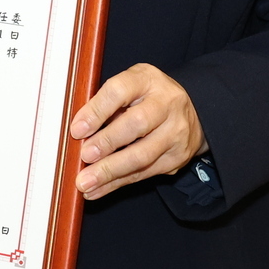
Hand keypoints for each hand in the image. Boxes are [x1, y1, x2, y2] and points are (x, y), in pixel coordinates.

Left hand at [69, 63, 206, 201]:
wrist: (191, 112)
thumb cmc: (147, 97)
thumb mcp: (129, 86)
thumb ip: (106, 102)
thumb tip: (78, 131)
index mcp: (147, 79)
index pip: (119, 91)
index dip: (96, 111)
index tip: (77, 129)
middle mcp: (166, 104)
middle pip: (136, 124)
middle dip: (107, 143)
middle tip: (84, 156)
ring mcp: (175, 132)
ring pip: (142, 155)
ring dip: (110, 171)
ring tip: (86, 181)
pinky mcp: (177, 158)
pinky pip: (144, 174)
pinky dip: (117, 183)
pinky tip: (98, 189)